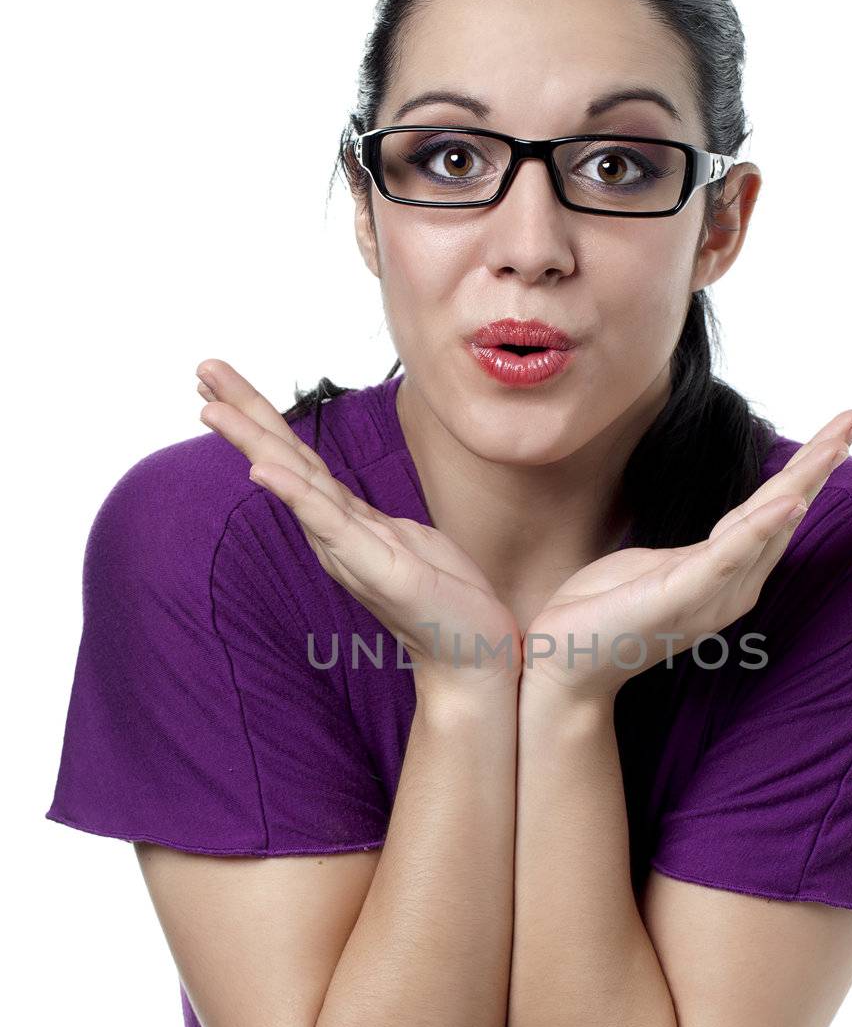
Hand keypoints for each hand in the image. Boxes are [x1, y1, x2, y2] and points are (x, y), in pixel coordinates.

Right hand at [194, 361, 521, 692]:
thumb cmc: (447, 602)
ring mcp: (350, 551)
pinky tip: (263, 469)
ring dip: (254, 442)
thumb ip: (374, 522)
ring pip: (296, 483)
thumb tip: (355, 506)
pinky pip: (329, 523)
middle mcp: (336, 534)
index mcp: (345, 522)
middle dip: (243, 412)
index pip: (296, 458)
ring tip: (213, 408)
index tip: (220, 382)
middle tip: (201, 369)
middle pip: (283, 459)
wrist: (474, 658)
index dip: (261, 417)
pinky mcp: (376, 568)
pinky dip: (295, 494)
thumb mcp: (408, 542)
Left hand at [520, 410, 851, 700]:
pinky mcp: (680, 597)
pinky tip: (790, 502)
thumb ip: (693, 552)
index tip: (840, 432)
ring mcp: (709, 595)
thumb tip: (722, 534)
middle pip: (783, 512)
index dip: (806, 472)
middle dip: (820, 462)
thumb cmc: (600, 614)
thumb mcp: (653, 568)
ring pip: (765, 526)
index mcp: (723, 576)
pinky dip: (759, 529)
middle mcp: (731, 588)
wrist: (561, 665)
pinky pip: (726, 556)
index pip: (772, 512)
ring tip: (836, 444)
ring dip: (803, 482)